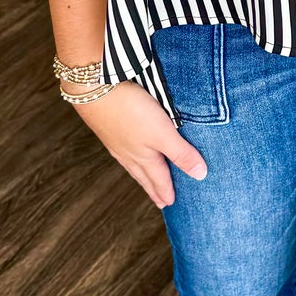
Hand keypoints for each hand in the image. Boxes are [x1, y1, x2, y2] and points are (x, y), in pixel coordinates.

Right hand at [64, 81, 207, 207]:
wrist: (94, 91)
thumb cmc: (130, 111)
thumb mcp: (162, 133)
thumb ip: (181, 153)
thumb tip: (200, 175)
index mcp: (145, 157)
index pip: (159, 179)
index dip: (166, 191)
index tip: (170, 204)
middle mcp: (129, 154)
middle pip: (144, 176)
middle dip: (153, 189)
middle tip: (159, 202)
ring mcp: (117, 142)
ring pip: (132, 165)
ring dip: (141, 176)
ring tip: (145, 182)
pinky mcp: (108, 129)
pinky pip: (122, 152)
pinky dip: (129, 160)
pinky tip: (126, 153)